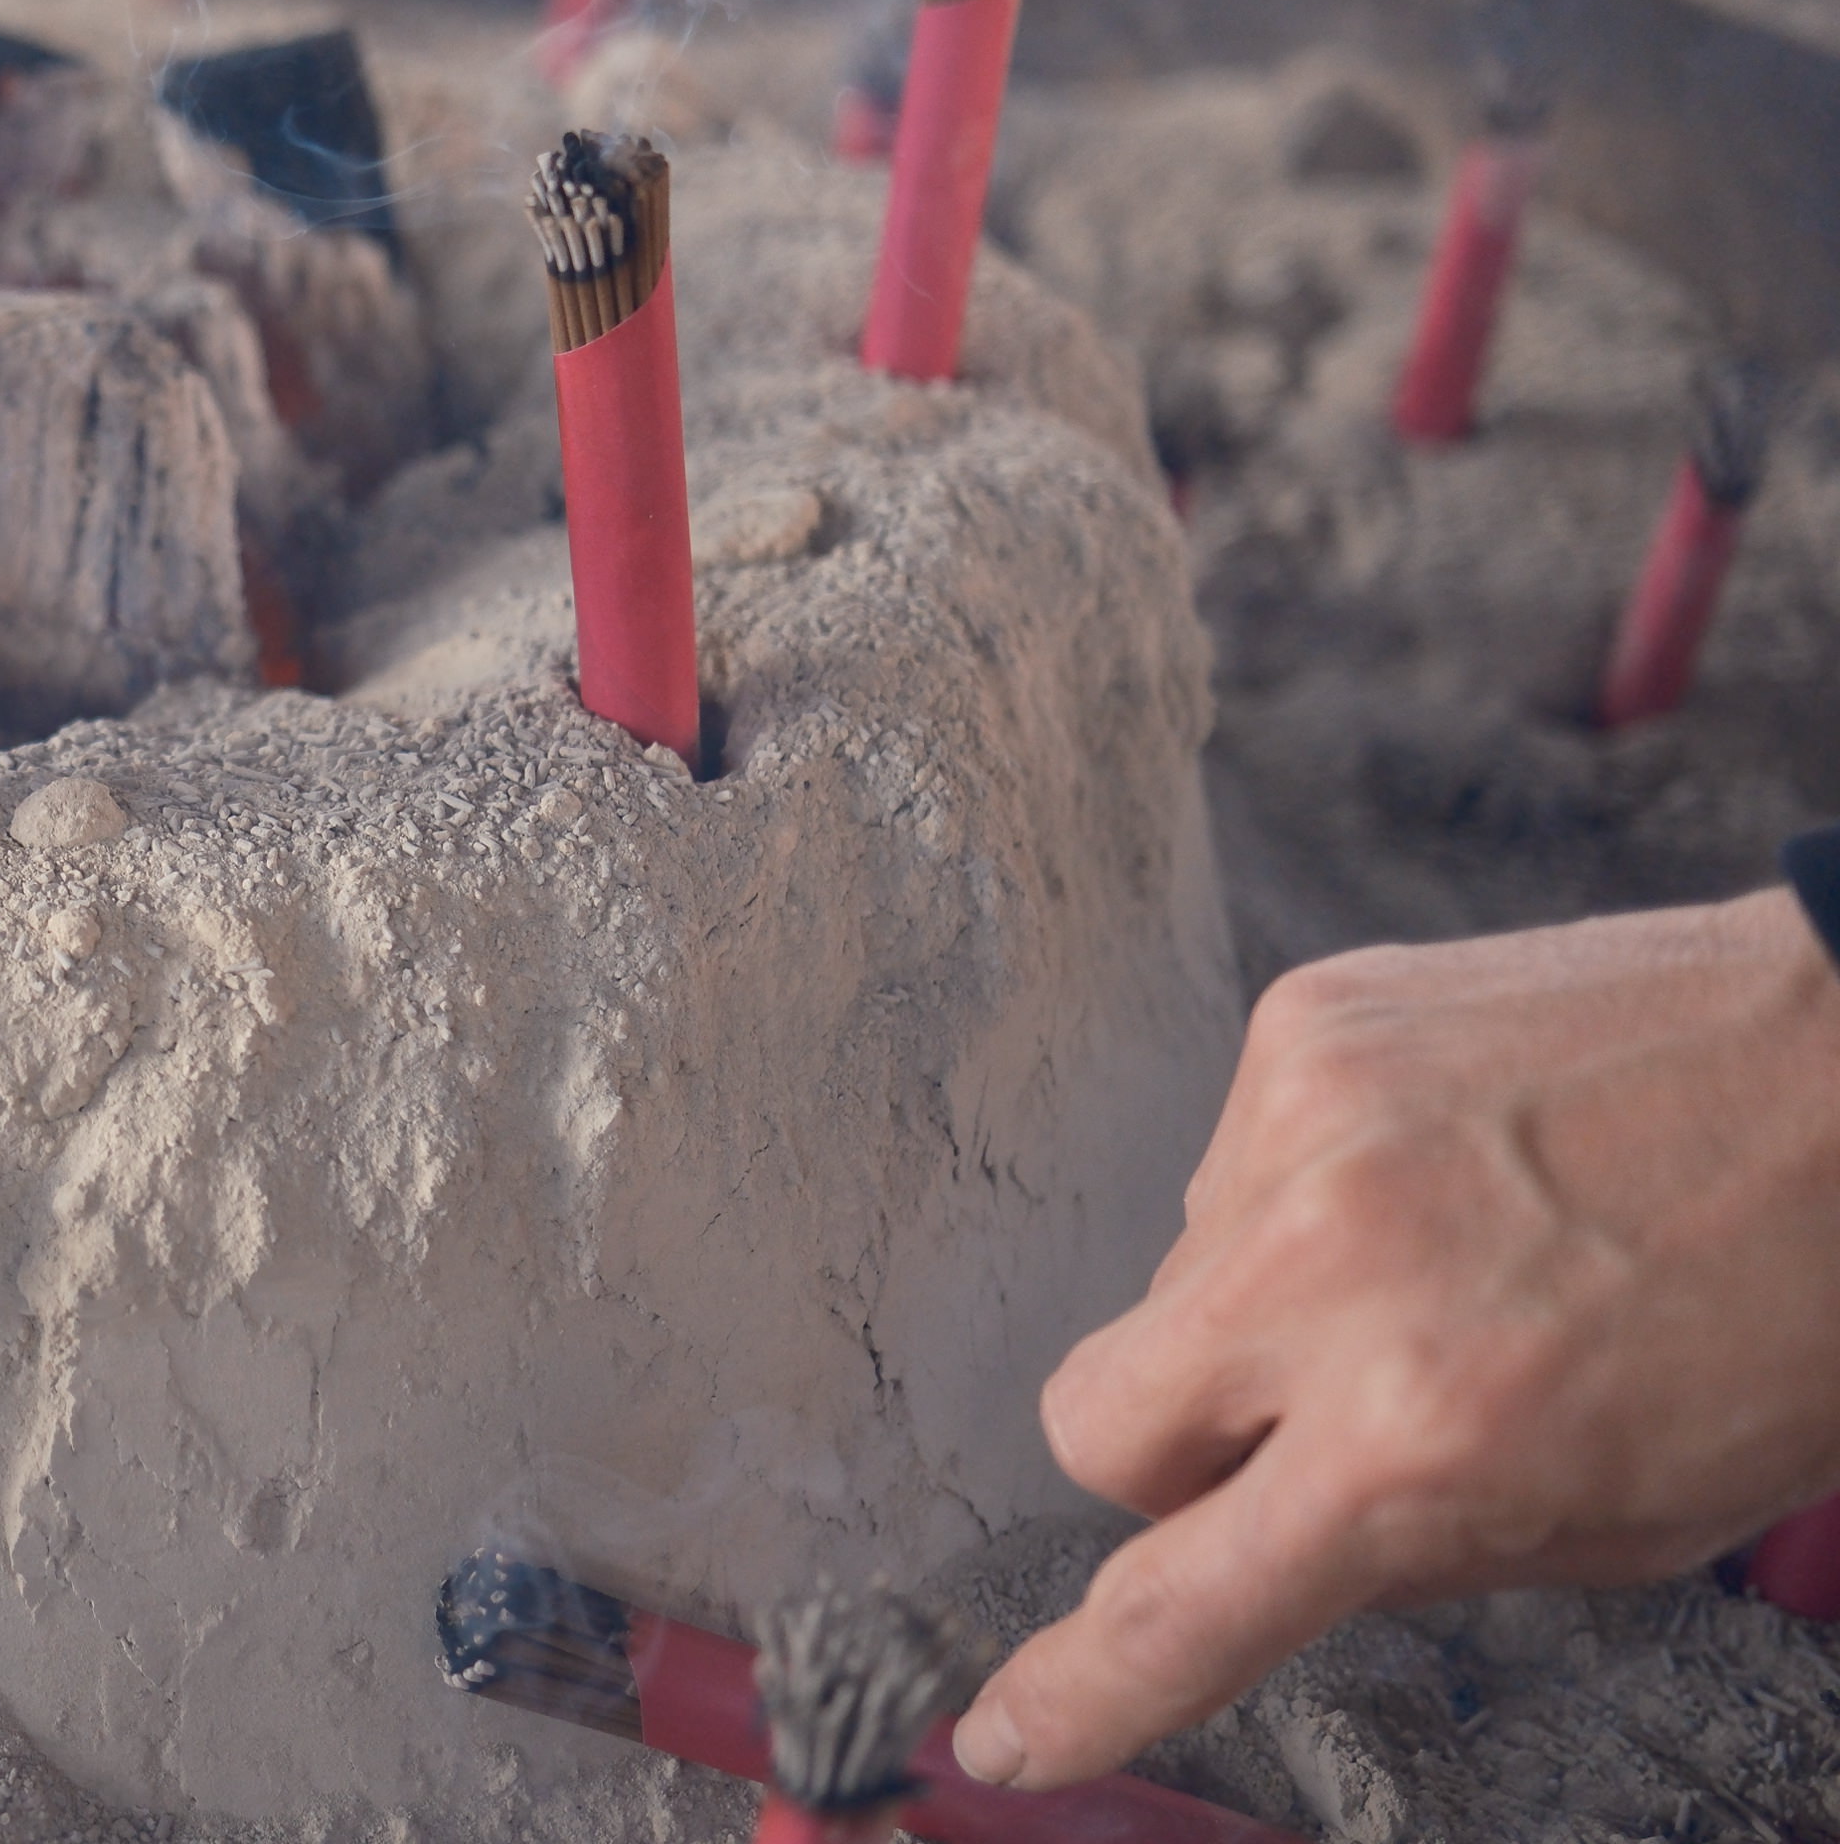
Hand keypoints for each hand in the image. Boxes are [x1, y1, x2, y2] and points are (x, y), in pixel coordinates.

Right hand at [959, 888, 1839, 1788]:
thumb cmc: (1796, 1305)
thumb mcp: (1645, 1517)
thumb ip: (1431, 1545)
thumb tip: (1272, 1537)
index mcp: (1427, 1440)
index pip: (1181, 1604)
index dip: (1076, 1690)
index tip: (999, 1731)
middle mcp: (1326, 1281)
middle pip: (1097, 1427)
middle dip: (1172, 1460)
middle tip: (1302, 1435)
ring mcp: (1298, 1134)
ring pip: (1177, 1284)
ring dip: (1274, 1304)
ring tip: (1450, 1257)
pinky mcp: (1304, 1028)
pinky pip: (1235, 1161)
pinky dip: (1314, 1189)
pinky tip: (1447, 1166)